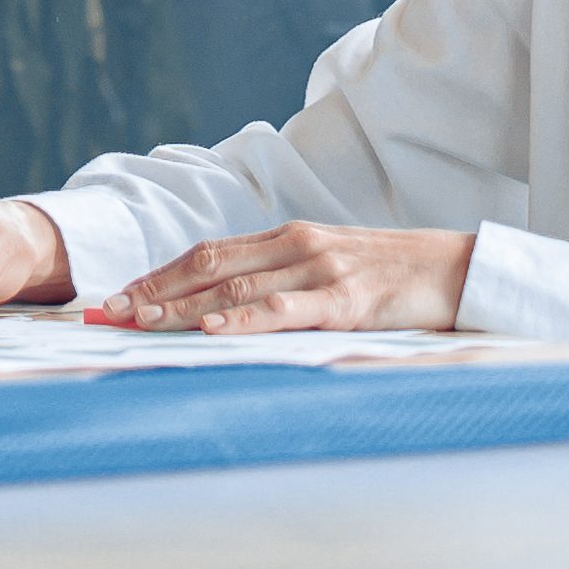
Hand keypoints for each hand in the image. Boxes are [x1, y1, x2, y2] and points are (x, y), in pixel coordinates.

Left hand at [94, 222, 474, 333]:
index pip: (209, 253)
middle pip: (209, 267)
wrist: (458, 268)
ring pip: (235, 290)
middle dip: (156, 289)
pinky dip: (244, 321)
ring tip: (141, 321)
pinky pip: (285, 311)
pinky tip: (212, 330)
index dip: (162, 273)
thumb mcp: (331, 264)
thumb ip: (286, 276)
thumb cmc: (394, 274)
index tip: (122, 294)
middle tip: (110, 310)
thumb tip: (232, 304)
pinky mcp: (346, 302)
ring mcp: (320, 271)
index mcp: (288, 238)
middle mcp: (296, 247)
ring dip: (183, 307)